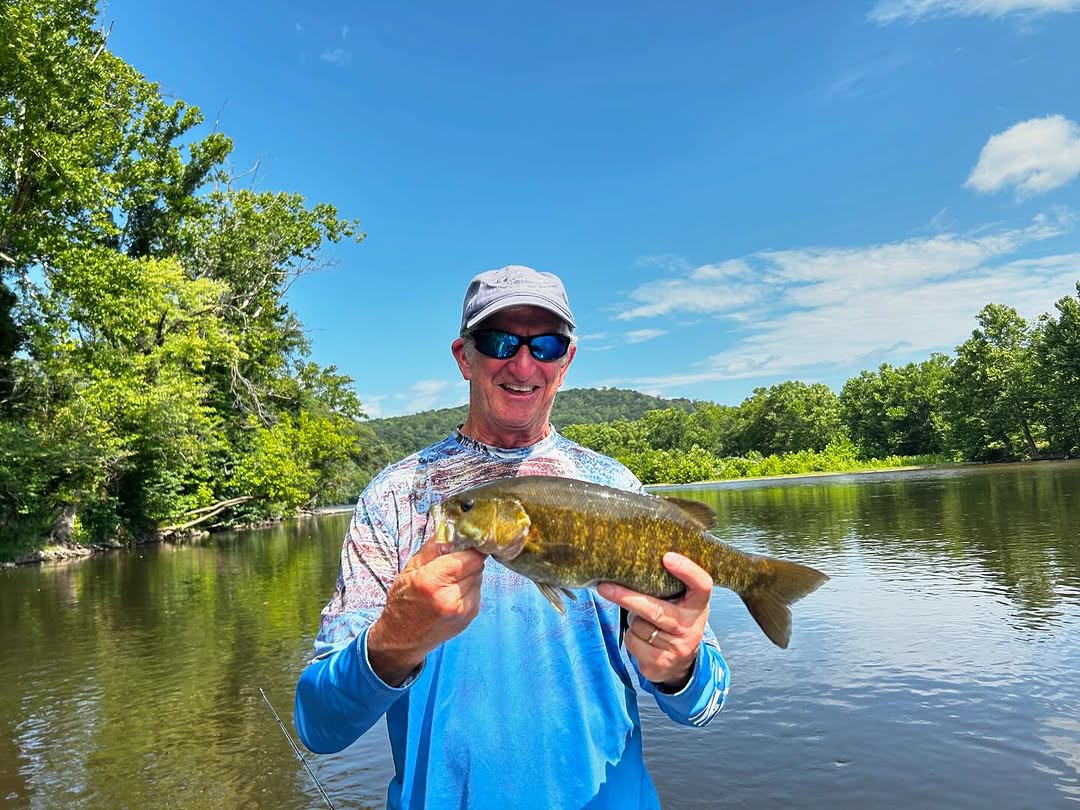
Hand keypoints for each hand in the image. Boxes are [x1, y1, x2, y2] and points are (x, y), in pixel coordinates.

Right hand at [367, 536, 485, 685]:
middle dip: (468, 559)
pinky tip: (453, 592)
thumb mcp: (410, 568)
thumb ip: (434, 547)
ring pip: (480, 577)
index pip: (470, 555)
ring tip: (450, 580)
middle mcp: (450, 597)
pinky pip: (478, 590)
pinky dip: (469, 587)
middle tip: (452, 562)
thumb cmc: (403, 601)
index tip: (466, 542)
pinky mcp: (470, 616)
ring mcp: (463, 609)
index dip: (470, 546)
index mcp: (432, 581)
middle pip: (477, 565)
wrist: (402, 638)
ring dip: (469, 573)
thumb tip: (453, 528)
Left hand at [597, 552, 711, 690]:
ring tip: (645, 622)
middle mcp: (691, 626)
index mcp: (698, 605)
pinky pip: (633, 642)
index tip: (666, 557)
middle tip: (605, 587)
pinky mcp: (661, 663)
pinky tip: (643, 639)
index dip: (687, 570)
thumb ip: (667, 586)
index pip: (701, 584)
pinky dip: (631, 637)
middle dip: (627, 598)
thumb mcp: (680, 603)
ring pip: (638, 626)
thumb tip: (629, 565)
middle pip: (655, 610)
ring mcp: (677, 647)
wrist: (681, 663)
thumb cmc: (674, 620)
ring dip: (633, 621)